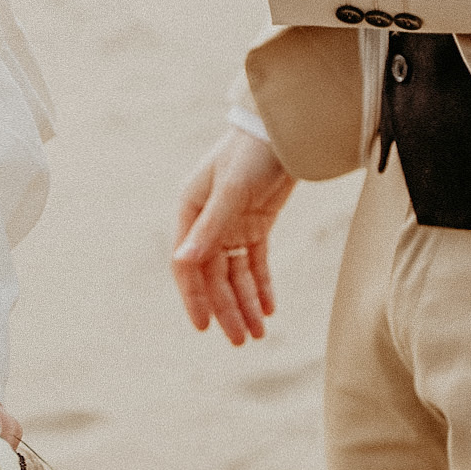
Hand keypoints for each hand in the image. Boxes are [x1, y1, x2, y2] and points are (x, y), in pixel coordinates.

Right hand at [172, 128, 296, 344]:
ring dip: (245, 303)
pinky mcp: (256, 225)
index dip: (193, 297)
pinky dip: (260, 286)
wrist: (285, 129)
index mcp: (190, 211)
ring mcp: (232, 224)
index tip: (203, 327)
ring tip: (258, 333)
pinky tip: (267, 309)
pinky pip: (255, 264)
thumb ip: (211, 227)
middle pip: (213, 275)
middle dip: (226, 309)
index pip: (188, 264)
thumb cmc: (252, 151)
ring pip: (235, 274)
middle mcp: (207, 222)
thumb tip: (185, 262)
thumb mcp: (232, 190)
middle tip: (241, 341)